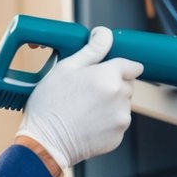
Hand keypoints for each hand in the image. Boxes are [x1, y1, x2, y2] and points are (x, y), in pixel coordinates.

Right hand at [16, 28, 143, 170]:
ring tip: (84, 108)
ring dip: (109, 103)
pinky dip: (106, 121)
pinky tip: (87, 121)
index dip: (118, 66)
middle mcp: (120, 98)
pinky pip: (116, 123)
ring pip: (122, 104)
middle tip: (87, 90)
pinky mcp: (117, 137)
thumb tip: (105, 34)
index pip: (132, 65)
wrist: (45, 142)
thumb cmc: (50, 105)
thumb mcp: (66, 68)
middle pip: (126, 84)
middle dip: (112, 84)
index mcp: (109, 77)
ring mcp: (121, 119)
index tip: (108, 70)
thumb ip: (91, 50)